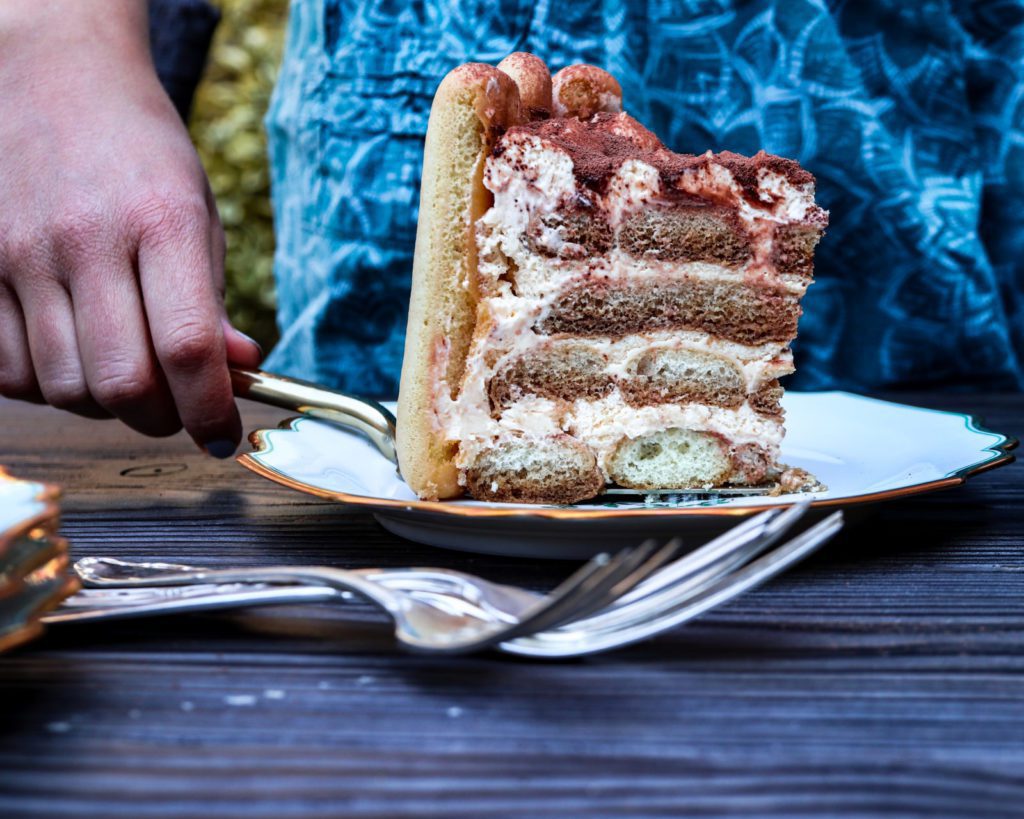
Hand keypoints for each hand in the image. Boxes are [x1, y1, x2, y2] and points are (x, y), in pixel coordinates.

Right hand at [0, 0, 261, 455]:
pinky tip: (73, 355)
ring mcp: (19, 253)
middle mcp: (86, 240)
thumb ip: (214, 303)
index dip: (210, 411)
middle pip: (121, 384)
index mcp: (161, 223)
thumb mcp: (198, 216)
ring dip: (104, 405)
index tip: (223, 436)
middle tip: (177, 408)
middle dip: (161, 418)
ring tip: (126, 373)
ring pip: (63, 388)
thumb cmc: (141, 155)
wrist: (55, 79)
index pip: (187, 349)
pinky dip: (47, 386)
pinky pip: (7, 371)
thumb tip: (238, 371)